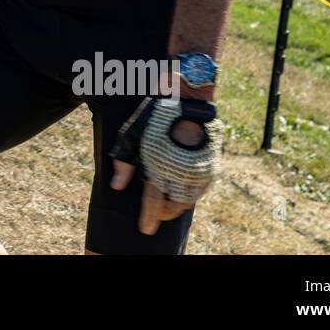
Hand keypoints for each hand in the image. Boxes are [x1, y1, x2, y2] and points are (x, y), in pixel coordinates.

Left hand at [111, 117, 202, 234]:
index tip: (146, 228)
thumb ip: (124, 162)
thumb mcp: (132, 135)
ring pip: (189, 200)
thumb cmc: (155, 116)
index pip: (154, 202)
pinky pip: (201, 189)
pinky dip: (192, 194)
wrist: (188, 100)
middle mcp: (181, 174)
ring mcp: (199, 171)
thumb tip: (117, 187)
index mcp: (160, 168)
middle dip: (164, 212)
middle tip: (157, 212)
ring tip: (169, 202)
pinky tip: (183, 190)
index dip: (149, 217)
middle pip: (174, 206)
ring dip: (178, 205)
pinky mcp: (211, 166)